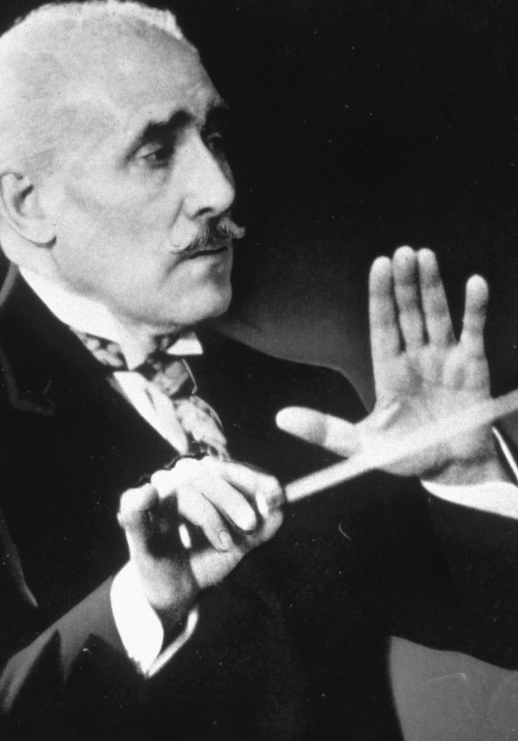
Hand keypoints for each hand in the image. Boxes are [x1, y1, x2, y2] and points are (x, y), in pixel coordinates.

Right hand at [117, 458, 283, 630]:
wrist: (174, 593)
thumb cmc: (203, 561)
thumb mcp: (237, 547)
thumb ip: (260, 530)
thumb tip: (279, 510)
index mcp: (202, 487)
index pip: (226, 471)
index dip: (252, 478)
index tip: (276, 491)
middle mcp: (178, 487)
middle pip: (206, 477)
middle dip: (233, 499)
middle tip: (251, 524)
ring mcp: (155, 503)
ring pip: (182, 492)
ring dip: (208, 515)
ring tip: (225, 542)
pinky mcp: (133, 524)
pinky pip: (131, 506)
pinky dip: (138, 501)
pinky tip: (149, 496)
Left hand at [277, 246, 505, 484]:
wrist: (452, 472)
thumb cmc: (408, 457)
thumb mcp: (361, 447)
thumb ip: (324, 430)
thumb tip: (282, 417)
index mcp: (389, 372)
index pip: (383, 326)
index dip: (381, 297)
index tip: (379, 265)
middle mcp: (417, 359)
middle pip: (409, 313)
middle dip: (405, 284)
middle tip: (402, 253)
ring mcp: (445, 360)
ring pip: (437, 315)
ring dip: (433, 287)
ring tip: (425, 257)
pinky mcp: (473, 368)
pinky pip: (473, 333)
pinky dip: (474, 310)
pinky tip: (473, 284)